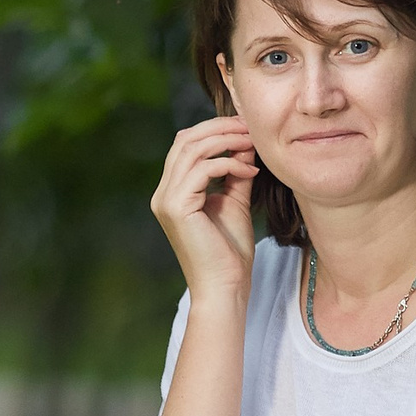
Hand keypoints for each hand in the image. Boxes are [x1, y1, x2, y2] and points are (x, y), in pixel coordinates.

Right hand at [151, 115, 258, 304]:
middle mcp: (163, 193)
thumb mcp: (235, 201)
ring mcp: (166, 200)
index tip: (246, 128)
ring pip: (192, 149)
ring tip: (253, 143)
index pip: (185, 144)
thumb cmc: (230, 252)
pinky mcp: (177, 207)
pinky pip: (202, 170)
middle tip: (250, 127)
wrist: (226, 287)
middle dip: (219, 128)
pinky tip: (251, 171)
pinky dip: (229, 163)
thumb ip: (235, 172)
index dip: (214, 129)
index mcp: (172, 192)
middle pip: (185, 140)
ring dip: (226, 141)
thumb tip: (245, 142)